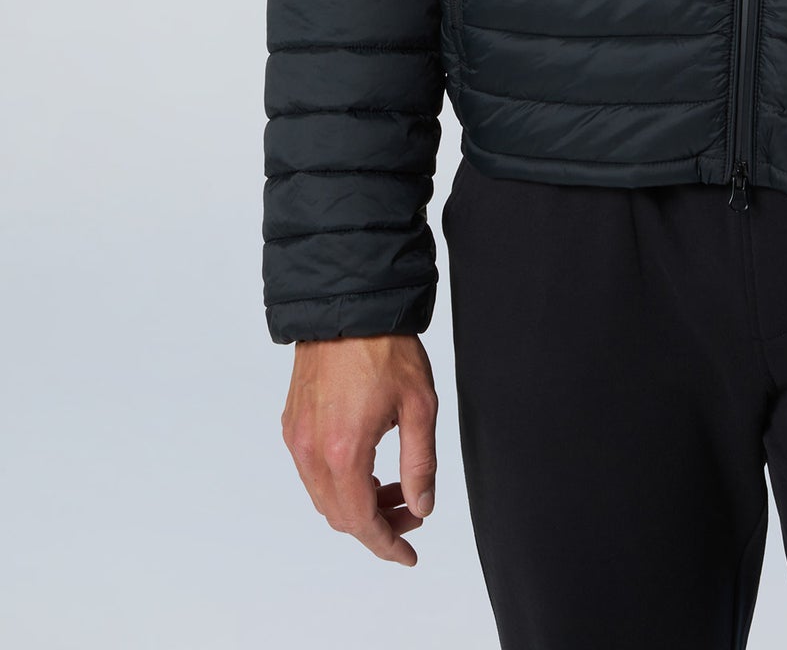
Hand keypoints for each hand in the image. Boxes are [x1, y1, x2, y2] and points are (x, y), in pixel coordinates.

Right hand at [281, 333, 438, 565]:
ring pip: (324, 496)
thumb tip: (421, 506)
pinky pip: (312, 472)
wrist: (347, 305)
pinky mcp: (292, 423)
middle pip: (340, 515)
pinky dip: (340, 481)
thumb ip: (420, 464)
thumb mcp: (419, 406)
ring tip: (395, 486)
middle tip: (412, 510)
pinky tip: (368, 465)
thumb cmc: (385, 348)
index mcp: (343, 452)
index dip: (387, 545)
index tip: (408, 555)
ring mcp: (297, 438)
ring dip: (358, 502)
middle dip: (378, 523)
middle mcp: (311, 451)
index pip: (361, 522)